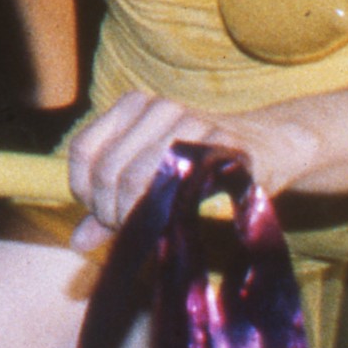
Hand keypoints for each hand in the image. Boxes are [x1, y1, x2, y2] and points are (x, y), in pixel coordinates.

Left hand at [62, 92, 313, 248]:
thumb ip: (113, 205)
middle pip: (108, 169)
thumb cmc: (203, 167)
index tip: (102, 215)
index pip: (83, 149)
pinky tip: (174, 218)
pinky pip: (176, 183)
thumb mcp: (151, 180)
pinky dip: (166, 209)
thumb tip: (78, 241)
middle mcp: (156, 106)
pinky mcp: (219, 143)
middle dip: (111, 210)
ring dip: (137, 214)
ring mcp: (189, 121)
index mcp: (132, 106)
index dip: (83, 189)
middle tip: (131, 230)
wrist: (269, 148)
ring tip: (151, 227)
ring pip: (136, 177)